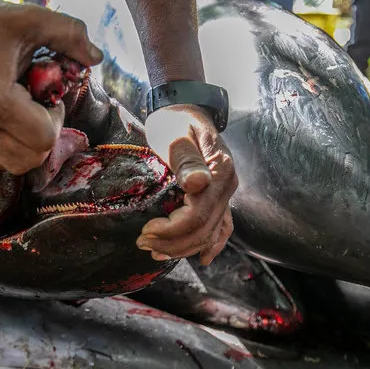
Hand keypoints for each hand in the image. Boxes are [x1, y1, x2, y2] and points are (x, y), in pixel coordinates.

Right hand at [0, 0, 103, 174]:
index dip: (57, 119)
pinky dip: (17, 147)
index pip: (43, 138)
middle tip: (43, 105)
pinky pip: (0, 160)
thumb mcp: (31, 18)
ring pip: (17, 165)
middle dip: (48, 133)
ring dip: (34, 144)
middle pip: (33, 158)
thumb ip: (69, 34)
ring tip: (30, 114)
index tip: (50, 96)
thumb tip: (96, 57)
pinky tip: (17, 120)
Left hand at [136, 104, 237, 264]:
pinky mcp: (218, 196)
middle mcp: (227, 186)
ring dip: (184, 248)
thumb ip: (186, 159)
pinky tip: (201, 259)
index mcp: (220, 172)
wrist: (186, 109)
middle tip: (143, 244)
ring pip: (211, 233)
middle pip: (204, 229)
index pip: (198, 215)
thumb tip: (197, 185)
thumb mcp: (177, 133)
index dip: (172, 230)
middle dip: (172, 243)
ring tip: (155, 252)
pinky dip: (212, 245)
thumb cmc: (177, 120)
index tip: (146, 231)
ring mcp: (225, 193)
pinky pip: (221, 227)